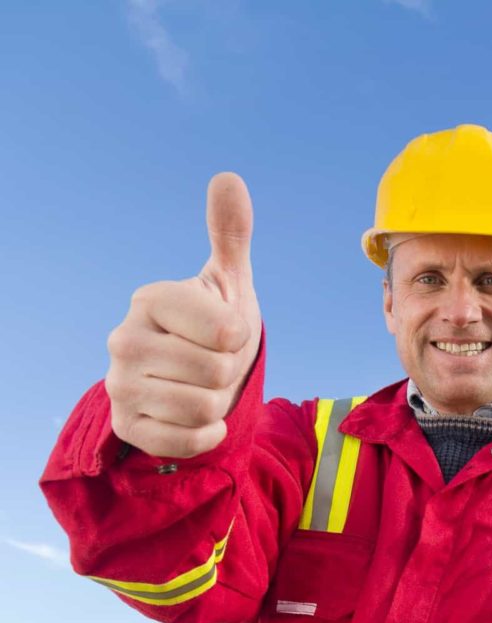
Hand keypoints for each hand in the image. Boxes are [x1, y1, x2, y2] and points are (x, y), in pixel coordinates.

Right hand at [105, 173, 261, 458]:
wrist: (194, 380)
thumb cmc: (215, 326)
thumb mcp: (228, 280)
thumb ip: (229, 234)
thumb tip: (228, 178)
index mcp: (150, 298)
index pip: (225, 330)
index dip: (238, 336)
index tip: (224, 331)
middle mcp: (123, 338)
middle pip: (217, 371)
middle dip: (229, 373)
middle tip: (212, 364)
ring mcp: (119, 385)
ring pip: (203, 407)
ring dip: (217, 403)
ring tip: (201, 387)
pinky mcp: (126, 427)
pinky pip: (187, 441)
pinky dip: (206, 435)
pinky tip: (197, 418)